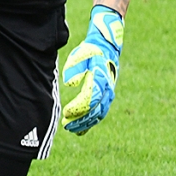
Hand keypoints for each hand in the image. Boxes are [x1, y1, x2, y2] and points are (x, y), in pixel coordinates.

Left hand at [61, 4, 122, 133]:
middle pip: (95, 110)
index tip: (66, 114)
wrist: (107, 45)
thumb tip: (69, 83)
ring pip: (99, 113)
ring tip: (72, 129)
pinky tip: (81, 129)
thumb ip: (74, 67)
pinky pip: (100, 111)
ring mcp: (109, 92)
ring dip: (86, 123)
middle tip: (67, 127)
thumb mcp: (81, 54)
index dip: (78, 109)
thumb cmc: (91, 50)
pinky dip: (91, 121)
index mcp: (100, 79)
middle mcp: (107, 88)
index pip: (89, 99)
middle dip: (81, 121)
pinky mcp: (107, 94)